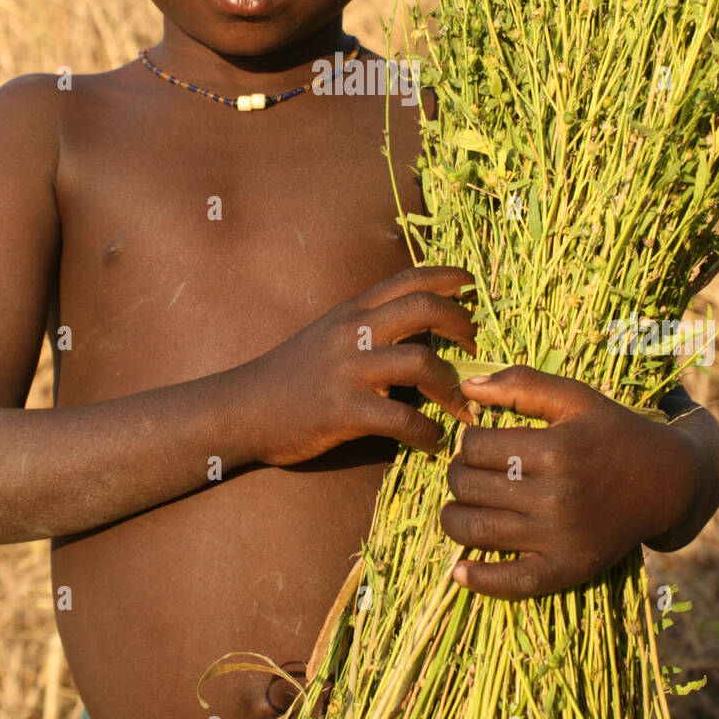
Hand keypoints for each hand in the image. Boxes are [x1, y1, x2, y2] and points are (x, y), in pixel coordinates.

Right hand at [239, 266, 477, 466]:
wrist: (243, 409)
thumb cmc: (291, 374)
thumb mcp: (329, 333)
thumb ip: (369, 324)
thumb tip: (418, 324)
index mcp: (353, 310)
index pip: (410, 278)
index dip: (449, 277)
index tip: (473, 288)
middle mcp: (354, 331)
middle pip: (424, 308)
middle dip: (461, 325)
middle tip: (474, 347)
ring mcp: (349, 370)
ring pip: (421, 362)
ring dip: (452, 387)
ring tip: (463, 406)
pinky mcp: (345, 410)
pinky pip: (403, 419)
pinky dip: (427, 432)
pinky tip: (432, 441)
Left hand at [440, 365, 699, 600]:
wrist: (666, 483)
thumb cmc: (614, 433)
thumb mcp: (575, 397)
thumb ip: (521, 384)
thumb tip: (466, 388)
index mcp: (555, 450)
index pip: (475, 447)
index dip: (468, 441)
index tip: (479, 442)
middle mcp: (556, 496)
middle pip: (470, 487)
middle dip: (458, 475)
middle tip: (469, 471)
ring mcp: (560, 537)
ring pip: (477, 531)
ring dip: (455, 518)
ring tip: (460, 507)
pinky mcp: (568, 569)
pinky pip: (513, 582)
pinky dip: (480, 580)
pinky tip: (460, 571)